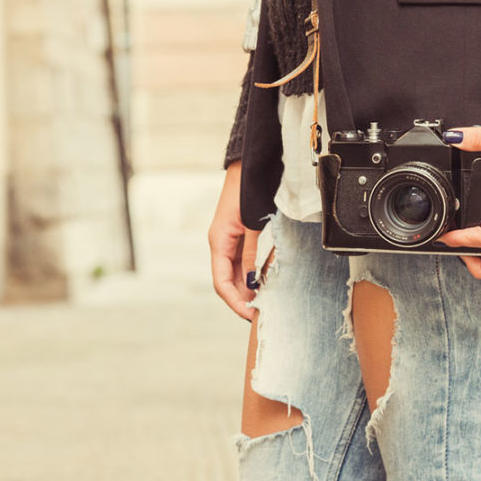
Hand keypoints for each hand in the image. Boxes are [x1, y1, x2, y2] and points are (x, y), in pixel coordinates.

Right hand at [208, 161, 260, 320]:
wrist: (247, 166)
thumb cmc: (246, 190)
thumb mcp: (251, 225)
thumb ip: (250, 253)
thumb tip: (252, 281)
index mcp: (218, 242)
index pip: (221, 283)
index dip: (235, 301)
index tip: (250, 315)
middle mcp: (220, 244)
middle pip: (226, 281)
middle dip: (240, 299)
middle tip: (260, 314)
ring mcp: (227, 240)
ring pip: (234, 273)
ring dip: (245, 289)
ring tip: (262, 302)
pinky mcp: (237, 236)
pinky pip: (240, 262)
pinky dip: (249, 275)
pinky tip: (261, 283)